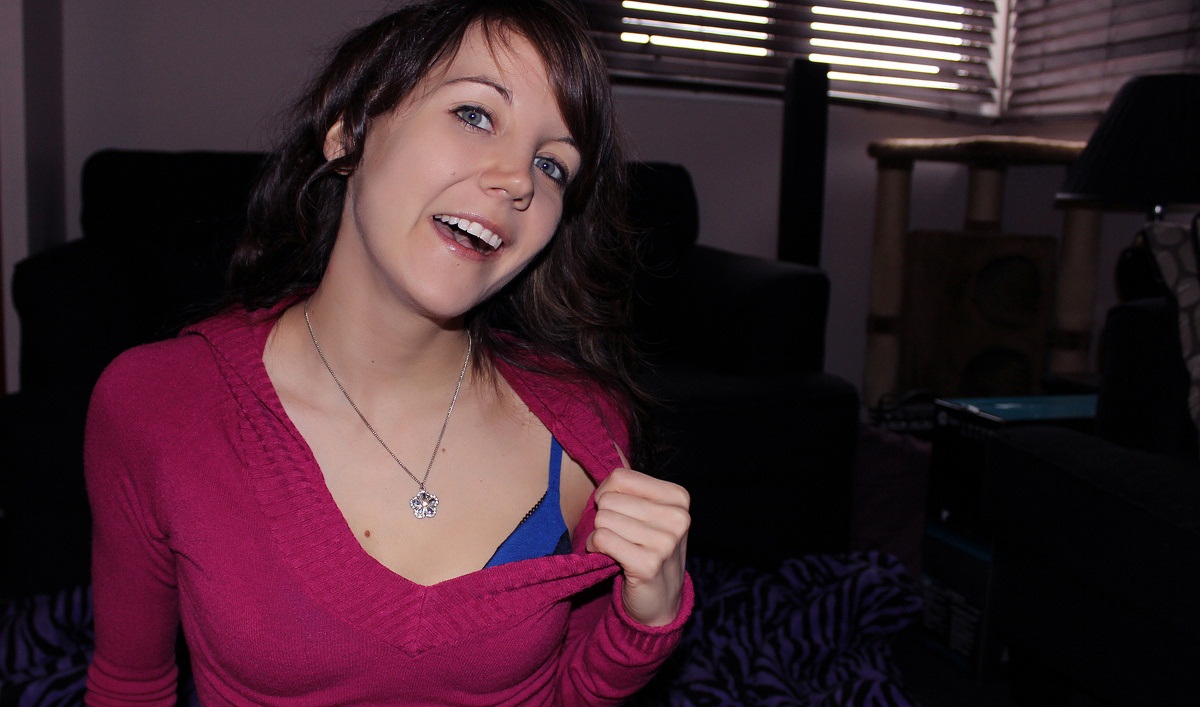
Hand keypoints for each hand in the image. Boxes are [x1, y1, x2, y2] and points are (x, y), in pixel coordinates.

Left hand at [586, 444, 689, 626]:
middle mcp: (678, 517)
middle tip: (619, 537)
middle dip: (603, 519)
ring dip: (599, 536)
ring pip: (603, 520)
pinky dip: (596, 550)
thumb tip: (611, 444)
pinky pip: (601, 540)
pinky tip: (610, 559)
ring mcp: (666, 542)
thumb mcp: (646, 511)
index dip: (606, 495)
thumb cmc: (646, 548)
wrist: (660, 599)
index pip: (619, 476)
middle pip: (609, 499)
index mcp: (678, 497)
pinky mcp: (648, 564)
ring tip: (617, 548)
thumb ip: (629, 483)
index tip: (618, 513)